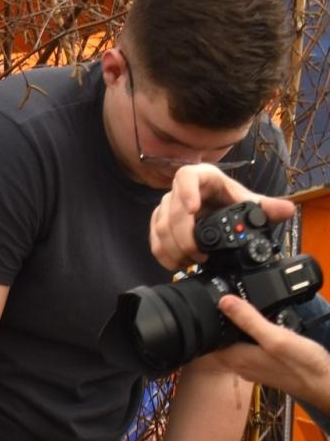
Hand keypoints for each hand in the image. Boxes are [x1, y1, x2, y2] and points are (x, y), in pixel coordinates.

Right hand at [149, 164, 294, 270]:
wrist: (215, 207)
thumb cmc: (228, 200)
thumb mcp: (247, 202)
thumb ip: (265, 207)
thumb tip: (286, 210)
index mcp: (202, 178)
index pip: (187, 177)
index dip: (186, 192)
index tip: (193, 209)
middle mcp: (179, 190)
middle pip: (172, 212)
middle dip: (184, 238)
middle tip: (199, 255)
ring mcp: (166, 207)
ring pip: (160, 228)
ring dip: (174, 249)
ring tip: (191, 262)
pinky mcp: (159, 223)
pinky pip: (154, 239)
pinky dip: (164, 255)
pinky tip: (177, 264)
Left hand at [207, 295, 329, 408]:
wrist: (324, 383)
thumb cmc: (302, 364)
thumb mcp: (275, 336)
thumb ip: (249, 320)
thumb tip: (223, 301)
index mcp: (235, 358)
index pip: (205, 343)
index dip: (202, 326)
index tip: (200, 310)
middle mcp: (239, 365)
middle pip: (217, 344)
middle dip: (216, 327)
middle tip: (217, 307)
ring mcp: (252, 367)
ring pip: (232, 347)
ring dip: (232, 332)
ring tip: (236, 313)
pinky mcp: (264, 366)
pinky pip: (248, 350)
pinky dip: (248, 338)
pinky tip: (258, 329)